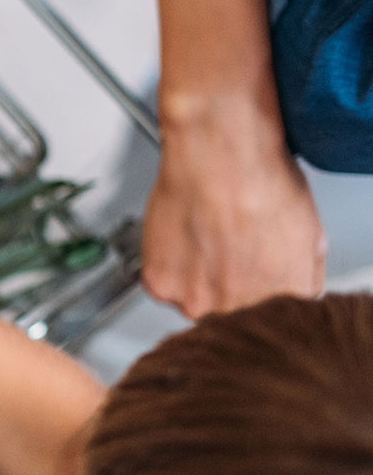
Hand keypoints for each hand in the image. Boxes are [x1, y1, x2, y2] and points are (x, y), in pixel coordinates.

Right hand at [142, 105, 325, 318]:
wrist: (219, 157)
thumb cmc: (263, 183)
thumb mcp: (312, 233)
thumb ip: (304, 274)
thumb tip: (299, 287)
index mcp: (285, 301)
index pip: (271, 317)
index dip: (262, 292)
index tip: (254, 278)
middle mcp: (241, 310)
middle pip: (231, 314)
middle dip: (230, 289)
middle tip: (227, 253)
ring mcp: (199, 302)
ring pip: (196, 303)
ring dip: (198, 281)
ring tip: (205, 240)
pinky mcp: (162, 285)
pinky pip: (165, 286)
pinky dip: (169, 267)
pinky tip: (185, 237)